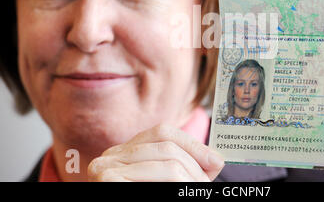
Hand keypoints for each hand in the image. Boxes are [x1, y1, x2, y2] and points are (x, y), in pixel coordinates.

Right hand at [87, 124, 223, 181]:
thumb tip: (216, 160)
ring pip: (166, 163)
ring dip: (190, 179)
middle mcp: (112, 154)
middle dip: (195, 165)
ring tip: (200, 191)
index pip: (163, 132)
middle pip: (167, 146)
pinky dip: (176, 187)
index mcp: (125, 151)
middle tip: (207, 184)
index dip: (192, 143)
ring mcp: (106, 167)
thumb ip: (184, 170)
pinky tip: (184, 194)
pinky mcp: (108, 181)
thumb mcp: (163, 183)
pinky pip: (154, 180)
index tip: (215, 160)